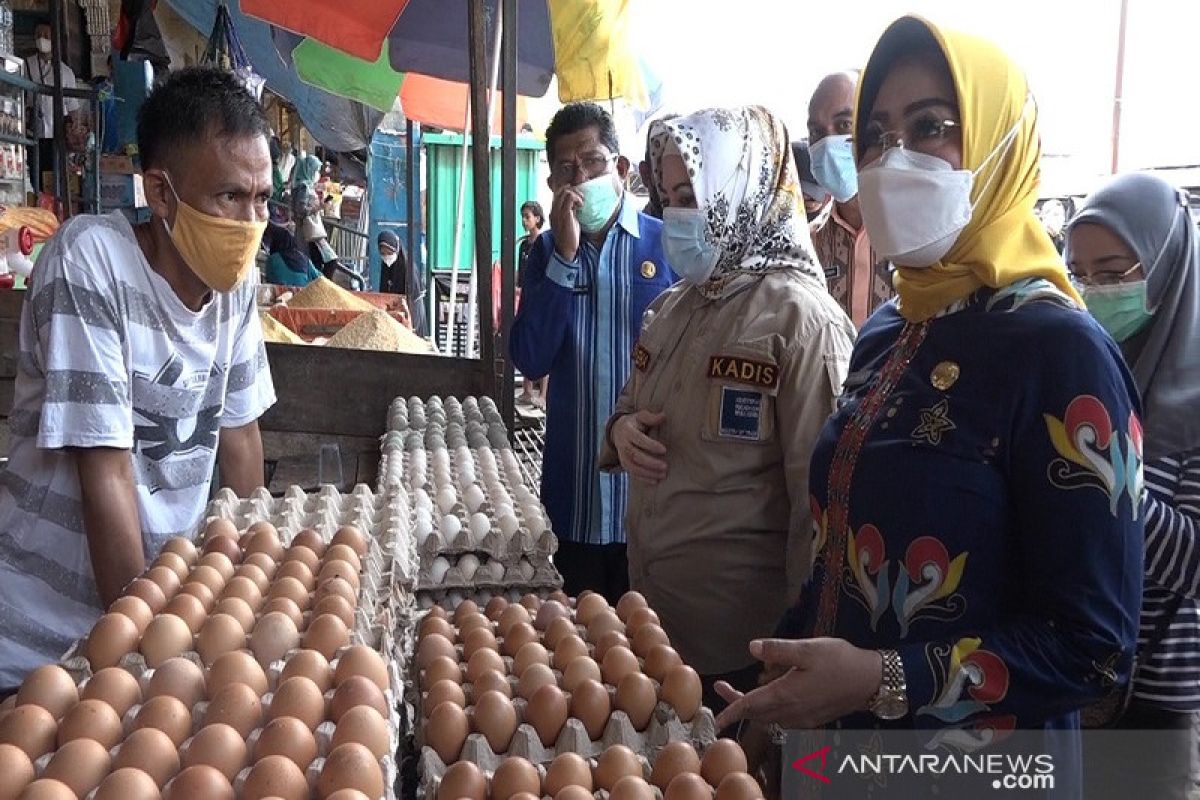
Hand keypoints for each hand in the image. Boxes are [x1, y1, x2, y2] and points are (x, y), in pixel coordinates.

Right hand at [549, 184, 582, 261]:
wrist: (566, 249)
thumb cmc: (569, 237)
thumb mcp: (569, 222)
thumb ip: (570, 212)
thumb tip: (576, 204)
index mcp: (554, 212)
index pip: (558, 193)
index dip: (569, 191)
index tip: (578, 198)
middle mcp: (554, 210)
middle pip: (561, 189)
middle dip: (573, 190)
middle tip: (581, 200)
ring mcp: (558, 212)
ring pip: (565, 192)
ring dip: (576, 195)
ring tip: (581, 204)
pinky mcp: (564, 214)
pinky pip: (569, 198)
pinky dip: (577, 199)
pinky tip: (581, 206)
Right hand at [612, 410, 667, 483]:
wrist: (617, 431)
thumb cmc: (634, 423)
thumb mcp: (640, 416)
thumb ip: (651, 417)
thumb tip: (663, 416)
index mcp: (627, 431)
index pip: (638, 439)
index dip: (650, 445)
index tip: (664, 450)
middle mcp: (623, 444)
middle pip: (635, 456)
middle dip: (650, 462)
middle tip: (665, 466)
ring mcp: (622, 455)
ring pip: (633, 467)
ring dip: (647, 473)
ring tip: (663, 475)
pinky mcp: (624, 463)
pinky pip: (632, 473)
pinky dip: (643, 478)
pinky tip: (655, 481)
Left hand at [714, 638, 883, 729]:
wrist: (871, 681)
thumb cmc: (840, 662)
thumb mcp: (808, 649)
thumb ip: (778, 649)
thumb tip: (752, 647)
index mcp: (786, 695)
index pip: (750, 705)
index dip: (730, 709)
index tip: (715, 718)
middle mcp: (791, 712)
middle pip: (756, 713)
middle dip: (737, 704)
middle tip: (723, 689)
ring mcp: (802, 718)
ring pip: (769, 717)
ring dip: (753, 707)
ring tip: (742, 692)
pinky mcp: (811, 719)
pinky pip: (783, 719)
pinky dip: (770, 710)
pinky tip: (772, 696)